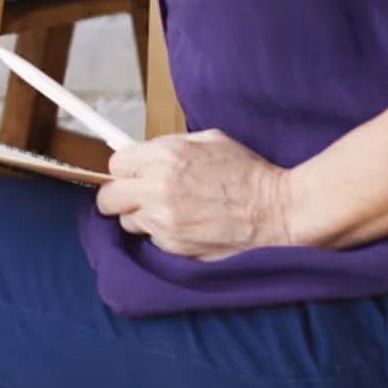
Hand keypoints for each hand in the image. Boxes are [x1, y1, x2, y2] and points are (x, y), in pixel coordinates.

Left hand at [95, 131, 295, 260]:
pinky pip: (151, 240)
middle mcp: (158, 188)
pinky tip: (186, 226)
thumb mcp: (210, 140)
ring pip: (127, 222)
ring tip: (170, 212)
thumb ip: (170, 145)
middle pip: (108, 198)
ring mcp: (164, 222)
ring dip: (142, 217)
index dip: (125, 169)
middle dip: (120, 196)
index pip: (115, 164)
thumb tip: (143, 152)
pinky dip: (162, 235)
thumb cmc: (249, 174)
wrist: (278, 212)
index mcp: (166, 156)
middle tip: (139, 196)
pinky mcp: (174, 247)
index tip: (134, 173)